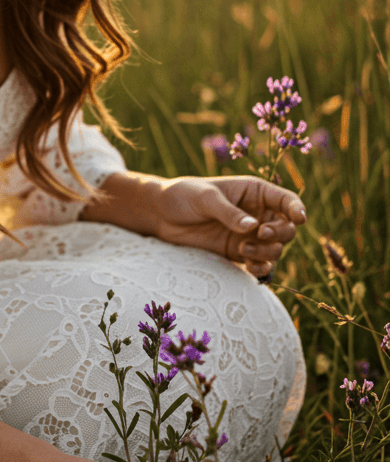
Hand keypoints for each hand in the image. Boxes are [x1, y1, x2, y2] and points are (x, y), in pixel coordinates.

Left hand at [154, 175, 305, 276]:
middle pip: (287, 228)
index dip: (297, 209)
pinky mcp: (239, 253)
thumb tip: (253, 228)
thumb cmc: (184, 195)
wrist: (161, 214)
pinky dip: (261, 269)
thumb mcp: (206, 198)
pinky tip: (250, 268)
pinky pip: (261, 264)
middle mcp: (258, 213)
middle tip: (259, 234)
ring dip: (267, 252)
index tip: (299, 219)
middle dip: (279, 234)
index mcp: (255, 192)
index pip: (286, 200)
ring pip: (276, 249)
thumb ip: (229, 213)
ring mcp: (250, 235)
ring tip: (243, 249)